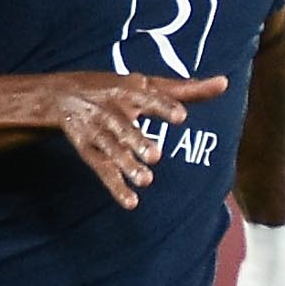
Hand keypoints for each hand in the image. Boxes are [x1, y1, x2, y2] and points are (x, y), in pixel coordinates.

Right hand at [48, 71, 225, 206]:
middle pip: (125, 127)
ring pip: (112, 150)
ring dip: (127, 165)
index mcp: (129, 90)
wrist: (60, 94)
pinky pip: (101, 169)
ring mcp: (98, 130)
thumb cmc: (113, 87)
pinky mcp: (87, 149)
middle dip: (138, 140)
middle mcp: (112, 110)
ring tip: (147, 181)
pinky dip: (115, 186)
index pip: (149, 98)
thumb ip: (186, 88)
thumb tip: (224, 83)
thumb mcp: (146, 83)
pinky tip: (131, 202)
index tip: (181, 116)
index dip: (164, 106)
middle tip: (156, 156)